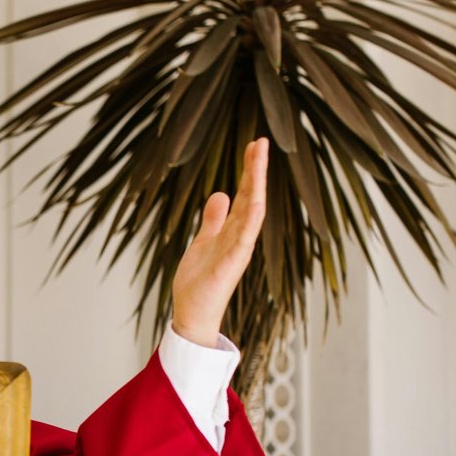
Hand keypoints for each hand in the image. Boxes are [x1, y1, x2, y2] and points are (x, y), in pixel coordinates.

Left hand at [170, 137, 267, 348]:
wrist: (194, 313)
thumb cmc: (200, 282)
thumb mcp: (204, 241)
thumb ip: (213, 219)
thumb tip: (220, 193)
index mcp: (233, 230)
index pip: (244, 194)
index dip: (250, 171)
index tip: (254, 146)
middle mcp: (240, 237)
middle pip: (251, 197)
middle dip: (256, 170)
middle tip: (261, 142)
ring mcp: (237, 249)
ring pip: (252, 211)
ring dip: (256, 185)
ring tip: (260, 159)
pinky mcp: (231, 264)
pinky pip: (244, 238)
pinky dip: (251, 220)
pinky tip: (256, 202)